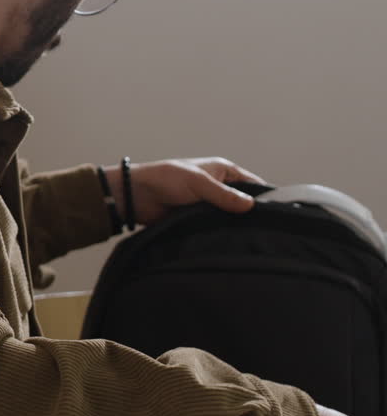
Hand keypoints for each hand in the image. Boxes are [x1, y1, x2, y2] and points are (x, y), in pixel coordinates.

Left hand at [104, 157, 264, 224]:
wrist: (136, 196)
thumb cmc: (164, 179)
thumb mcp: (198, 183)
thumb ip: (223, 195)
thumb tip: (250, 206)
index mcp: (223, 171)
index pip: (253, 184)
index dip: (265, 197)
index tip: (278, 215)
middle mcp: (219, 187)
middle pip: (244, 203)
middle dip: (250, 215)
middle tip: (266, 232)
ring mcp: (209, 205)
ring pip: (231, 218)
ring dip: (235, 226)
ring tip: (251, 240)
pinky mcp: (198, 220)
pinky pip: (216, 228)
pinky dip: (221, 233)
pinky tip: (230, 244)